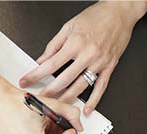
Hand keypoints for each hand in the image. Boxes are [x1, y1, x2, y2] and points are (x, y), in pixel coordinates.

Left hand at [19, 1, 146, 114]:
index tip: (25, 81)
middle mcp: (88, 54)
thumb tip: (41, 60)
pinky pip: (101, 87)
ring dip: (67, 99)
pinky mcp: (109, 67)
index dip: (35, 75)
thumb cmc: (96, 16)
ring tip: (56, 106)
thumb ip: (54, 45)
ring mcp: (99, 62)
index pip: (50, 64)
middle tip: (39, 99)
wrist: (120, 11)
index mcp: (76, 43)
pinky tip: (86, 109)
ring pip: (80, 86)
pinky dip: (94, 100)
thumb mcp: (69, 26)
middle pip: (64, 79)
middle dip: (49, 92)